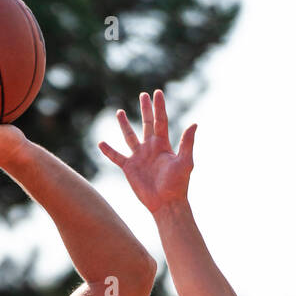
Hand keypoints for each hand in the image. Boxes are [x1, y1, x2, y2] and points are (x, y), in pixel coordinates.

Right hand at [98, 90, 195, 213]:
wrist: (166, 203)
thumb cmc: (178, 184)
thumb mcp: (185, 162)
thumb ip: (187, 143)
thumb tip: (194, 124)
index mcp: (163, 145)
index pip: (161, 120)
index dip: (159, 107)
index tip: (157, 92)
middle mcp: (150, 148)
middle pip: (147, 124)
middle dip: (145, 110)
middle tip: (143, 95)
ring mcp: (139, 157)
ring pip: (129, 136)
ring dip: (124, 125)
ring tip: (119, 112)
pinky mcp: (129, 168)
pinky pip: (116, 157)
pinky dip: (108, 151)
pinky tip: (101, 143)